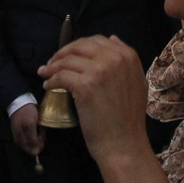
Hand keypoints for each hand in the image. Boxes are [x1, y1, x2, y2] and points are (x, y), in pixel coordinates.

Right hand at [9, 103, 44, 157]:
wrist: (20, 101)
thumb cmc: (25, 113)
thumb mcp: (29, 125)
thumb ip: (32, 140)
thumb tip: (35, 154)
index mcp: (21, 141)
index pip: (33, 151)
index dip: (39, 144)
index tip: (41, 134)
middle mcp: (22, 140)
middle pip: (35, 144)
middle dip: (40, 136)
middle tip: (39, 126)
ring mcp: (25, 134)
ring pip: (37, 138)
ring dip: (40, 131)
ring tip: (39, 123)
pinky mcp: (28, 129)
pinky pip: (36, 132)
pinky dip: (39, 128)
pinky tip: (39, 122)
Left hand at [38, 35, 149, 163]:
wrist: (124, 144)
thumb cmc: (129, 119)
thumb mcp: (137, 83)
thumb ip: (126, 61)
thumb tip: (112, 38)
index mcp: (128, 56)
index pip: (97, 40)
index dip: (79, 47)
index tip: (69, 55)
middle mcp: (115, 58)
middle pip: (80, 46)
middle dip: (63, 52)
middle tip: (52, 63)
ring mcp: (99, 71)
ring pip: (68, 60)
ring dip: (53, 65)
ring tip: (46, 73)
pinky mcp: (85, 85)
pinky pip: (61, 76)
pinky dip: (51, 80)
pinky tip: (48, 86)